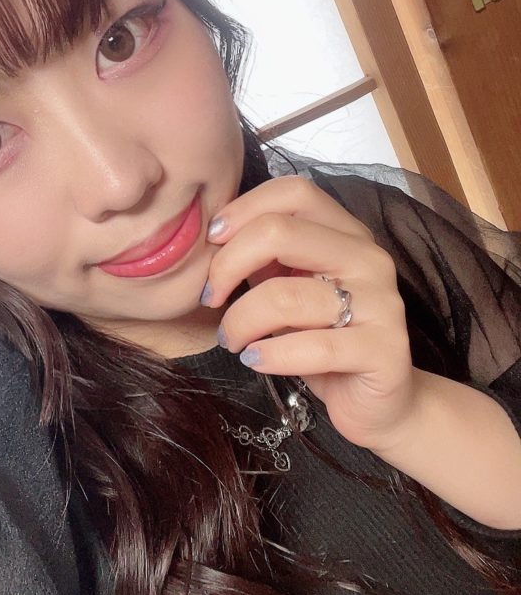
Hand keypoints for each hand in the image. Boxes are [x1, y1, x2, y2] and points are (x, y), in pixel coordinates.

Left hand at [200, 175, 418, 451]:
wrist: (378, 402)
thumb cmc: (322, 339)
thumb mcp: (287, 288)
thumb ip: (262, 258)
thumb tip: (214, 240)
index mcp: (345, 233)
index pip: (293, 192)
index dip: (243, 209)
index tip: (211, 241)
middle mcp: (367, 257)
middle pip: (280, 232)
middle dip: (227, 265)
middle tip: (209, 298)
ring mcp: (381, 302)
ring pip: (285, 296)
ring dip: (241, 321)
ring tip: (232, 341)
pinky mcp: (385, 350)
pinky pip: (314, 346)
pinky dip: (271, 354)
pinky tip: (255, 360)